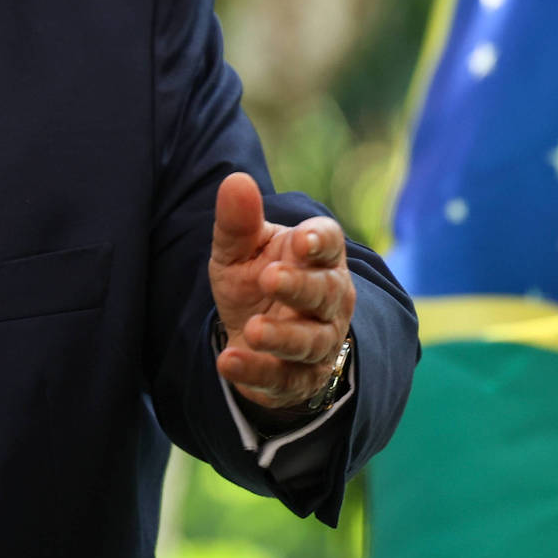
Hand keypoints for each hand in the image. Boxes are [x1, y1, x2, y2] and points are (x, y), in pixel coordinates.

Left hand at [207, 171, 353, 414]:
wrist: (255, 335)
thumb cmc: (257, 277)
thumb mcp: (240, 250)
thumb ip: (238, 221)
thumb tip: (236, 180)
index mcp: (318, 257)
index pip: (328, 243)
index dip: (319, 241)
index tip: (302, 241)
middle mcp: (329, 298)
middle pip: (325, 292)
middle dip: (301, 286)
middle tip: (270, 277)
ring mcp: (319, 340)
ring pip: (310, 340)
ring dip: (282, 336)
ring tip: (253, 329)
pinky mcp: (300, 377)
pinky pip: (283, 377)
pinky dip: (257, 371)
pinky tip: (229, 362)